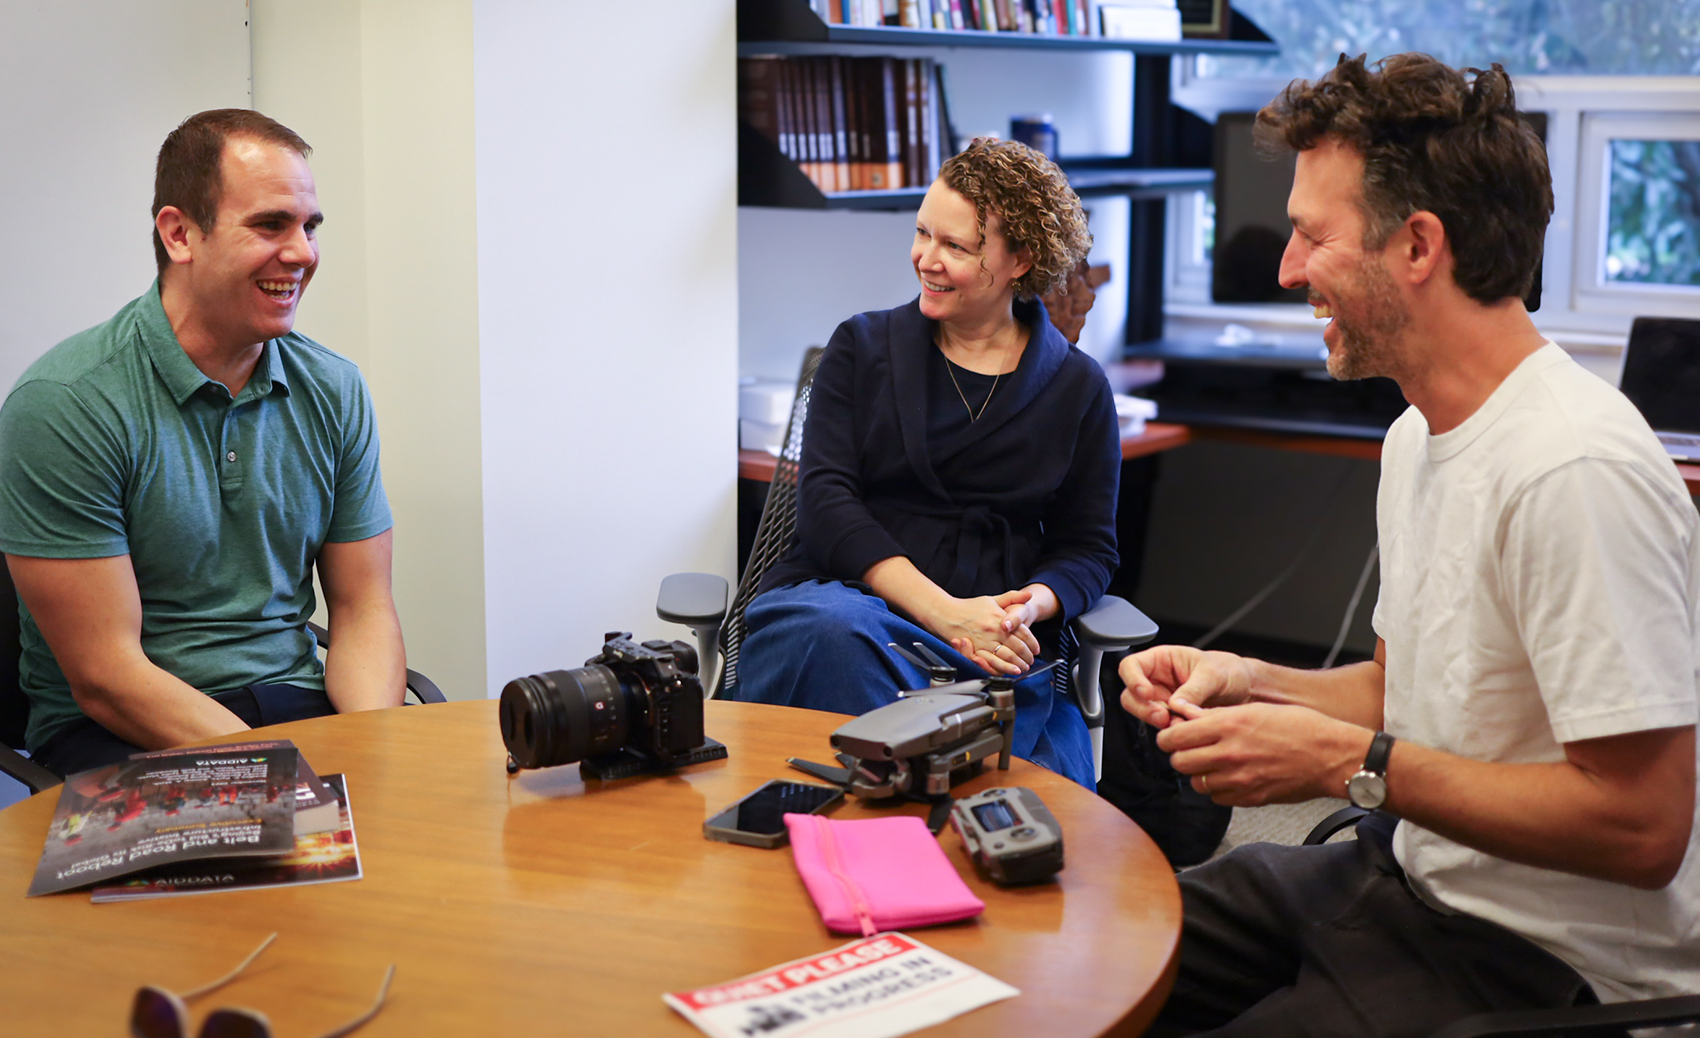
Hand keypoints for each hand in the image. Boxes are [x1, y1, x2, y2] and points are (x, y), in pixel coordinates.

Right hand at [926, 589, 1040, 674]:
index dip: (1032, 642)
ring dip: (1018, 664)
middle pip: (1017, 646)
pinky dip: (1003, 668)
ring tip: (1023, 667)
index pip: (1022, 632)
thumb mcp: (992, 599)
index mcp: (998, 618)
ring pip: (1006, 657)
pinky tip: (1009, 670)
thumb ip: (1012, 597)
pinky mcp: (974, 651)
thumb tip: (1029, 595)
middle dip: (1027, 656)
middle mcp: (992, 630)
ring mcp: (983, 641)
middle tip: (1031, 660)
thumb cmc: (969, 607)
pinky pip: (992, 663)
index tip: (1036, 649)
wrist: (946, 613)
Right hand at [1118, 644, 1255, 728]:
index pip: (1131, 665)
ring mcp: (1162, 701)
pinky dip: (1171, 730)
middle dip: (1144, 708)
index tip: (1146, 692)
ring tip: (1180, 723)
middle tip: (1163, 716)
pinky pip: (1162, 726)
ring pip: (1143, 713)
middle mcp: (1157, 680)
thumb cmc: (1229, 671)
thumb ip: (1193, 690)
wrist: (1246, 690)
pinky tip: (1186, 728)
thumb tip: (1175, 705)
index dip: (1132, 679)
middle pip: (1131, 695)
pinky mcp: (1171, 718)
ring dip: (1157, 721)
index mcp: (1162, 660)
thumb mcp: (1213, 675)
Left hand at [1155, 702, 1371, 806]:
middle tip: (1191, 751)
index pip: (1175, 736)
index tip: (1170, 737)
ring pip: (1197, 783)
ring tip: (1214, 764)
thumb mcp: (1255, 709)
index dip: (1167, 737)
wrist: (1332, 755)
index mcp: (1229, 724)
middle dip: (1181, 756)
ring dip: (1200, 774)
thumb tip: (1189, 718)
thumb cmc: (1301, 727)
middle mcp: (1230, 752)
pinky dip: (1219, 790)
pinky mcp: (1250, 798)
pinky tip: (1232, 778)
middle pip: (1179, 762)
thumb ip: (1218, 717)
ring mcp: (1239, 778)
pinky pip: (1218, 798)